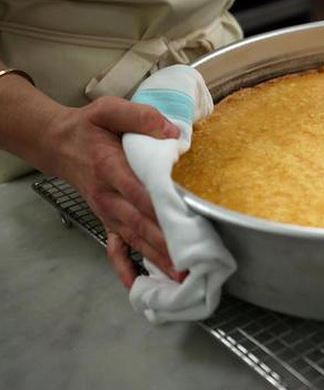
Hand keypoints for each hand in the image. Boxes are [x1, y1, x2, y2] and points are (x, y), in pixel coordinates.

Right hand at [44, 96, 182, 287]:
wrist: (59, 143)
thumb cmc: (89, 127)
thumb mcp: (109, 110)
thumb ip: (141, 117)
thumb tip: (174, 134)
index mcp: (111, 168)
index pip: (139, 192)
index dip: (160, 209)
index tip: (184, 223)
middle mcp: (109, 196)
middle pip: (141, 223)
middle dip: (166, 244)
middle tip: (193, 261)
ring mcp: (107, 212)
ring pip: (134, 239)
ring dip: (157, 259)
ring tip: (181, 277)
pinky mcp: (107, 220)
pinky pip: (115, 248)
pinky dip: (126, 268)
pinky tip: (140, 285)